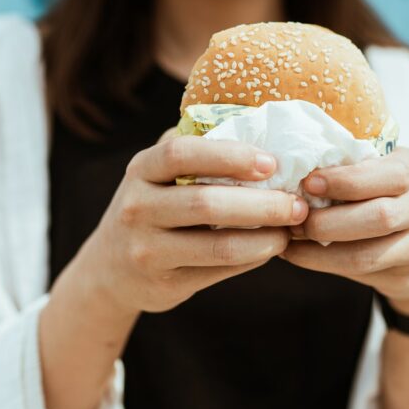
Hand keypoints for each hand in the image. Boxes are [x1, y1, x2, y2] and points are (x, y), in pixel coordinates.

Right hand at [73, 135, 308, 313]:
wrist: (111, 269)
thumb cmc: (153, 206)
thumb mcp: (159, 174)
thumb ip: (195, 149)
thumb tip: (260, 124)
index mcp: (141, 169)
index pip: (180, 154)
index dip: (229, 156)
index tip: (271, 162)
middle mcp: (137, 208)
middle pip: (205, 203)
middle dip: (261, 204)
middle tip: (298, 203)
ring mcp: (147, 250)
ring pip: (217, 245)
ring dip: (264, 237)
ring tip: (292, 229)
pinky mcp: (164, 284)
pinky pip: (219, 271)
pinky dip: (252, 258)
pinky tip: (272, 247)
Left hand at [281, 147, 408, 315]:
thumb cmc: (384, 197)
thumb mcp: (378, 171)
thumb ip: (349, 167)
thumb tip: (293, 168)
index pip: (388, 174)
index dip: (346, 181)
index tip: (309, 183)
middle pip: (380, 216)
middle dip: (329, 219)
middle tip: (294, 216)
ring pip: (368, 251)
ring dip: (321, 247)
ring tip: (291, 237)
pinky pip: (362, 269)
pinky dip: (323, 262)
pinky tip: (298, 253)